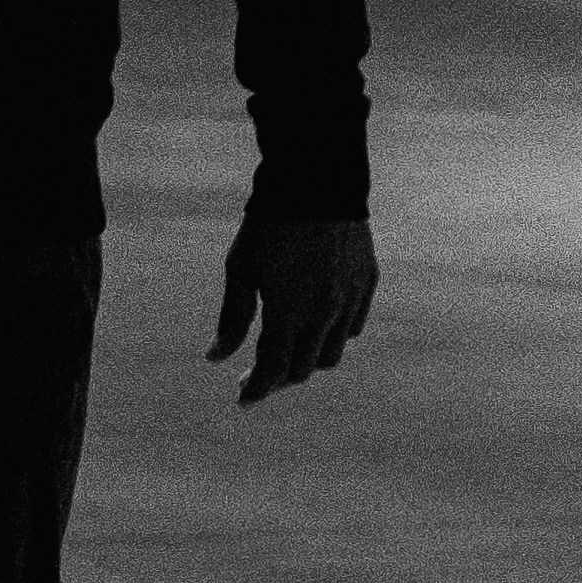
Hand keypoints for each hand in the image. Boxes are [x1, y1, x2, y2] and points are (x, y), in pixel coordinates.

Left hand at [211, 201, 376, 403]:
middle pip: (303, 368)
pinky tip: (315, 327)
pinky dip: (333, 336)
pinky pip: (353, 327)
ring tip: (285, 352)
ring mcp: (350, 300)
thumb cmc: (269, 225)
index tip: (242, 400)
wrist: (317, 182)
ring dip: (307, 361)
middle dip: (278, 378)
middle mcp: (325, 313)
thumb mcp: (241, 270)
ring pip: (332, 353)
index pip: (274, 369)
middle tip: (256, 376)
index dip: (257, 389)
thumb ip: (232, 318)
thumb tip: (215, 358)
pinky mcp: (366, 284)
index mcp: (289, 311)